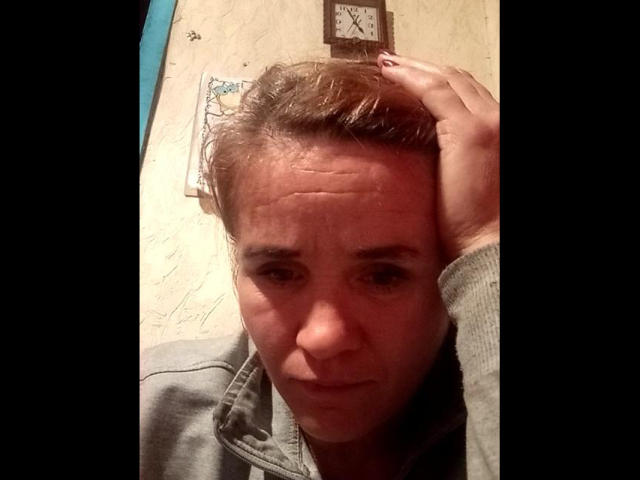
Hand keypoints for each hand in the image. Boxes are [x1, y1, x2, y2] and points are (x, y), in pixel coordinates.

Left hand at [377, 53, 499, 261]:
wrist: (489, 244)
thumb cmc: (476, 224)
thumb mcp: (468, 178)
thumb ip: (456, 156)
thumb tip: (424, 148)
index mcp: (499, 130)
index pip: (468, 94)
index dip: (440, 81)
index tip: (411, 76)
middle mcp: (498, 118)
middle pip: (459, 80)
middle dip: (425, 69)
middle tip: (394, 63)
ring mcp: (486, 122)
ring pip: (446, 80)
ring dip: (414, 68)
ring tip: (387, 64)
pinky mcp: (468, 131)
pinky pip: (433, 92)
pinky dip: (409, 78)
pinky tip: (389, 74)